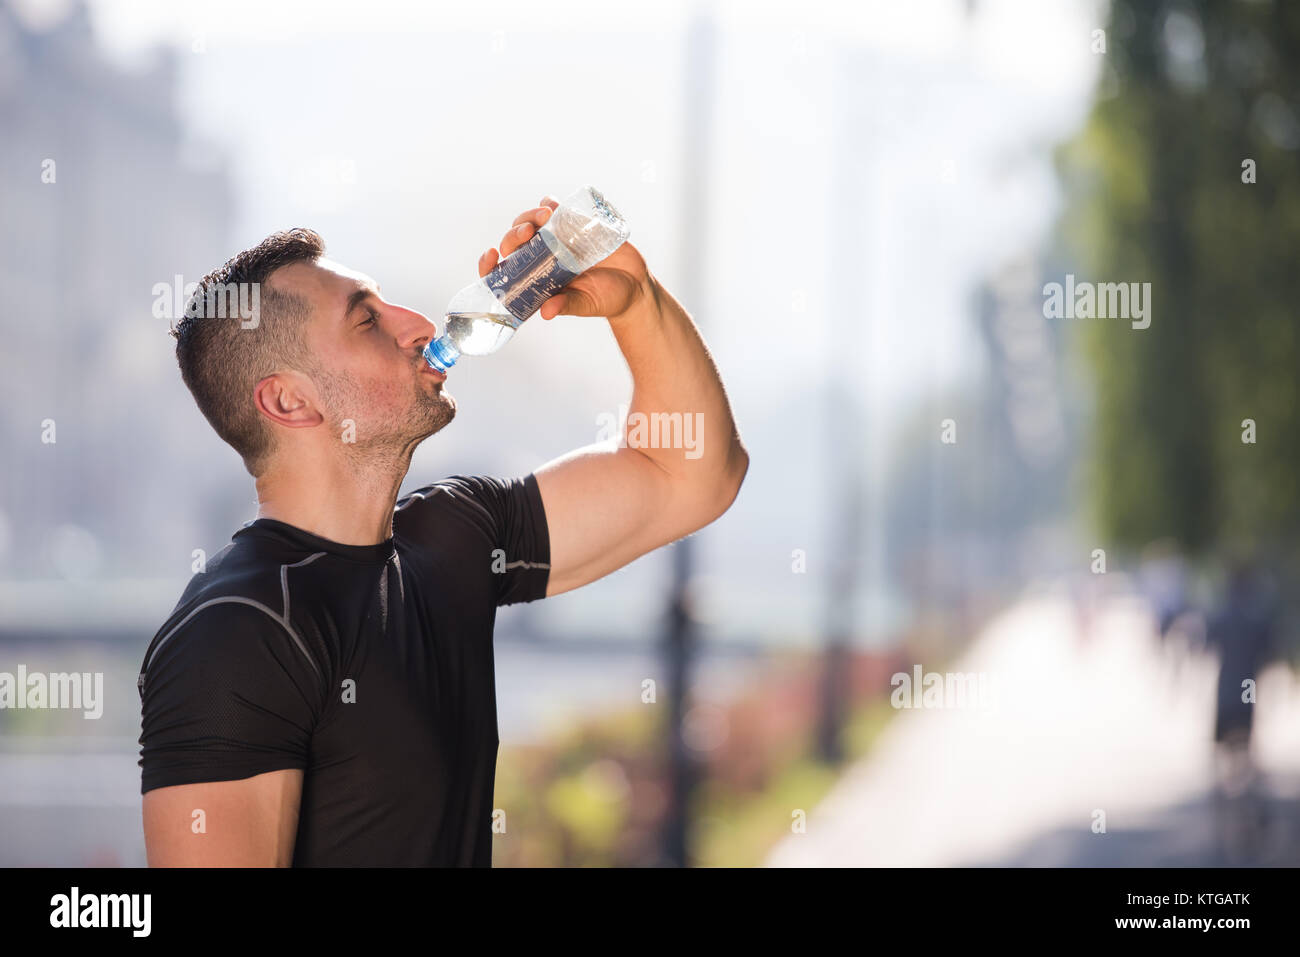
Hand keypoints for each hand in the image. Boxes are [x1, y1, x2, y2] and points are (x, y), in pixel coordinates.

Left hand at [478, 195, 652, 320]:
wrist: (635, 284)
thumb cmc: (607, 299)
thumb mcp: (586, 304)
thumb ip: (568, 306)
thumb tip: (546, 312)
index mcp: (537, 280)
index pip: (503, 271)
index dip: (490, 263)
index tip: (491, 254)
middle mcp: (541, 258)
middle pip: (514, 242)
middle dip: (514, 234)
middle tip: (527, 232)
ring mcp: (556, 240)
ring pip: (530, 222)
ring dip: (530, 216)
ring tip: (544, 215)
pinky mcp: (573, 225)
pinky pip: (554, 209)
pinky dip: (549, 203)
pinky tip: (553, 205)